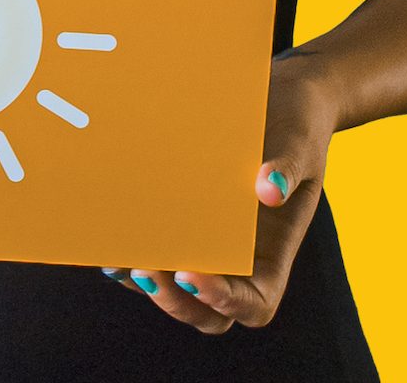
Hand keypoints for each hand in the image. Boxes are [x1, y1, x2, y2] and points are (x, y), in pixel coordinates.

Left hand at [103, 54, 336, 333]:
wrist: (277, 96)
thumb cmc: (297, 123)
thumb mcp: (301, 140)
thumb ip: (289, 166)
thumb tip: (270, 190)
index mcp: (273, 254)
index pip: (255, 304)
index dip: (225, 303)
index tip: (193, 276)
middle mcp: (239, 258)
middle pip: (207, 311)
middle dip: (175, 301)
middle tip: (147, 272)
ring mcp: (207, 242)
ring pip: (174, 287)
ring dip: (146, 283)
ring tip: (117, 261)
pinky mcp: (179, 219)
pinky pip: (154, 248)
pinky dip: (130, 251)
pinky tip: (105, 239)